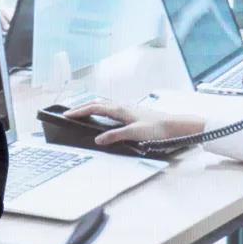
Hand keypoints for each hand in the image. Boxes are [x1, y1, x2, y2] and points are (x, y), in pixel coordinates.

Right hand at [65, 98, 202, 145]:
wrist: (176, 125)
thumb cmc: (158, 128)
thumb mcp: (134, 133)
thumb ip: (115, 136)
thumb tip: (98, 139)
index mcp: (120, 109)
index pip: (94, 107)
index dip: (79, 111)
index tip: (66, 115)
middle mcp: (123, 106)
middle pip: (98, 104)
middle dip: (82, 108)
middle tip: (70, 113)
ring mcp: (128, 109)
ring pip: (105, 105)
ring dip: (92, 108)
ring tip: (83, 114)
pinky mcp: (133, 113)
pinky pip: (112, 110)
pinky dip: (102, 111)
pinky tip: (104, 117)